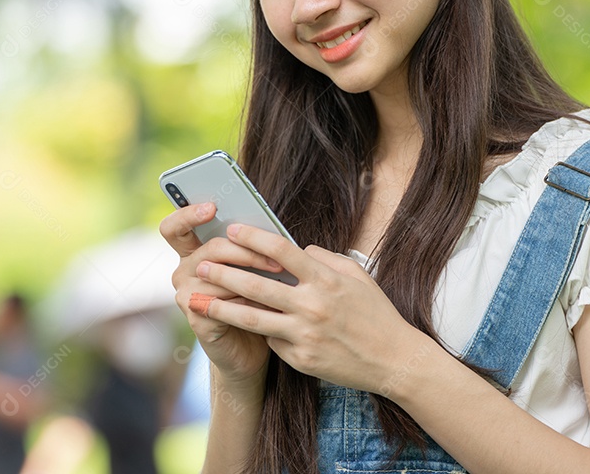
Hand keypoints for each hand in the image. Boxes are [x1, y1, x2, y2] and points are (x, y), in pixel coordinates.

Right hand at [159, 203, 284, 384]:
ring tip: (280, 283)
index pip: (175, 227)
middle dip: (246, 252)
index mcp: (194, 252)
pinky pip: (221, 302)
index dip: (188, 213)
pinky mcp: (196, 316)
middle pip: (210, 249)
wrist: (251, 346)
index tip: (213, 207)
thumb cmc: (255, 300)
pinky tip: (266, 306)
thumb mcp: (253, 268)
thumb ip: (251, 247)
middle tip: (276, 261)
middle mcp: (184, 270)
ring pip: (218, 275)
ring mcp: (185, 294)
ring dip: (252, 278)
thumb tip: (270, 228)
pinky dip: (246, 302)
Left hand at [193, 223, 427, 393]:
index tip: (232, 229)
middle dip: (225, 273)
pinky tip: (238, 323)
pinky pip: (272, 339)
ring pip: (252, 318)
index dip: (254, 238)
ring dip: (220, 306)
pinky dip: (257, 329)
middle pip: (257, 285)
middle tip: (202, 264)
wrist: (393, 360)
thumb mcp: (357, 276)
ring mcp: (304, 334)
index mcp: (325, 279)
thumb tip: (299, 250)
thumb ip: (326, 260)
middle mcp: (312, 305)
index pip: (282, 251)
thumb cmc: (376, 314)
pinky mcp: (300, 359)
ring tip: (196, 298)